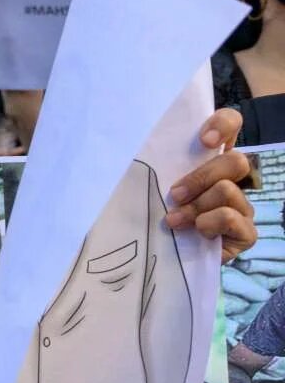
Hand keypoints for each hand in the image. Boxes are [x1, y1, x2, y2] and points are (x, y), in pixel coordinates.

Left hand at [165, 108, 257, 261]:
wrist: (161, 257)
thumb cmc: (154, 213)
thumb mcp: (152, 184)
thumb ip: (157, 164)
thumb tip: (136, 146)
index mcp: (210, 160)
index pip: (232, 124)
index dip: (223, 125)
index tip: (204, 140)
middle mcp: (232, 179)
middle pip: (236, 161)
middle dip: (200, 178)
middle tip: (175, 194)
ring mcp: (243, 206)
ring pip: (228, 190)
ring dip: (196, 207)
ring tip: (175, 220)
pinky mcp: (246, 233)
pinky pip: (231, 218)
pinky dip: (208, 224)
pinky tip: (197, 232)